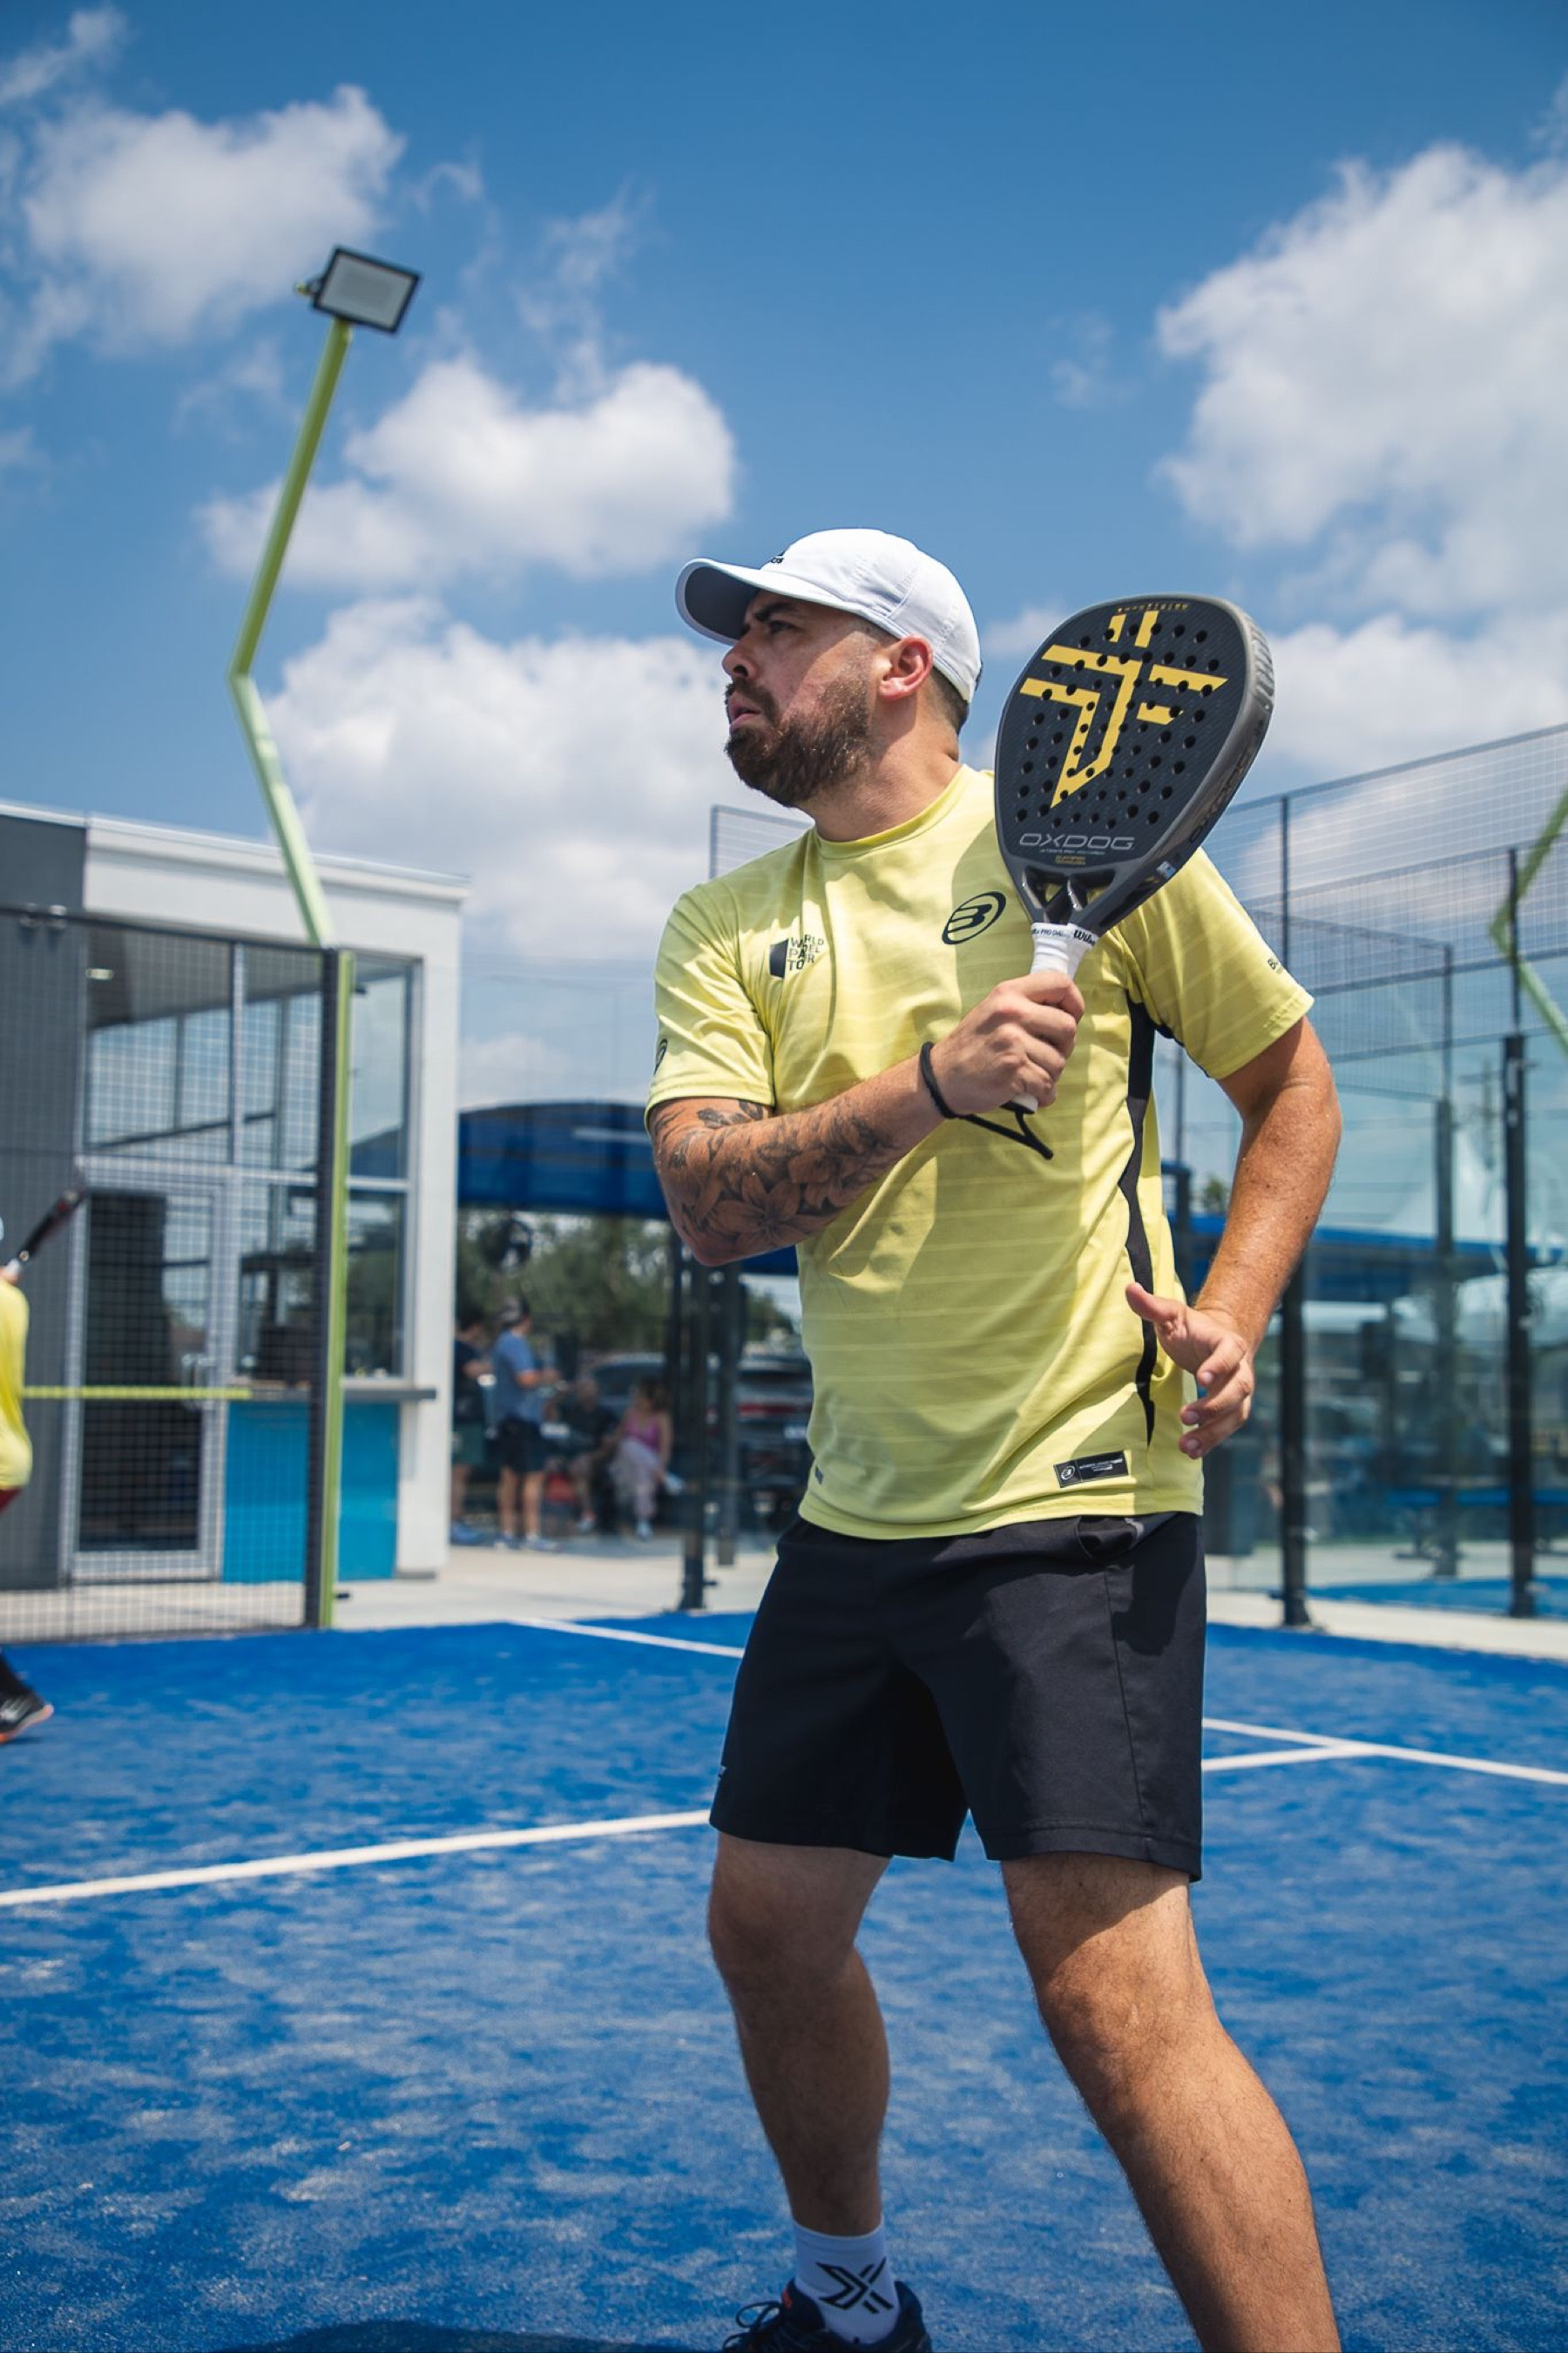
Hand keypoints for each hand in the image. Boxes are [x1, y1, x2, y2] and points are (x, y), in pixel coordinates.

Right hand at [928, 974, 1083, 1116]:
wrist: (941, 1077)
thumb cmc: (971, 1045)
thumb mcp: (993, 1010)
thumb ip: (1025, 1005)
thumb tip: (1066, 1012)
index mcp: (1009, 993)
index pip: (1060, 984)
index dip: (1075, 1002)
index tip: (1071, 1017)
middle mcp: (1012, 1013)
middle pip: (1068, 1027)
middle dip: (1064, 1047)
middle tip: (1047, 1055)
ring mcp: (1013, 1042)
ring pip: (1059, 1061)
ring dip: (1051, 1074)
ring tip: (1032, 1074)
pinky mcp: (1013, 1070)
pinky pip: (1047, 1084)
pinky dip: (1044, 1094)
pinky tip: (1031, 1092)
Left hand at [1125, 1281, 1253, 1458]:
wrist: (1216, 1342)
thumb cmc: (1192, 1329)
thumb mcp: (1172, 1315)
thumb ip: (1152, 1305)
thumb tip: (1129, 1288)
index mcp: (1227, 1342)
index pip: (1229, 1353)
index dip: (1219, 1366)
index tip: (1201, 1379)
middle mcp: (1240, 1369)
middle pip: (1237, 1389)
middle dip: (1213, 1406)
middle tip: (1185, 1416)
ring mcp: (1240, 1392)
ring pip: (1235, 1414)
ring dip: (1213, 1432)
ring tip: (1186, 1445)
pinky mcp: (1234, 1410)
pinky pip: (1227, 1428)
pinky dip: (1212, 1441)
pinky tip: (1191, 1451)